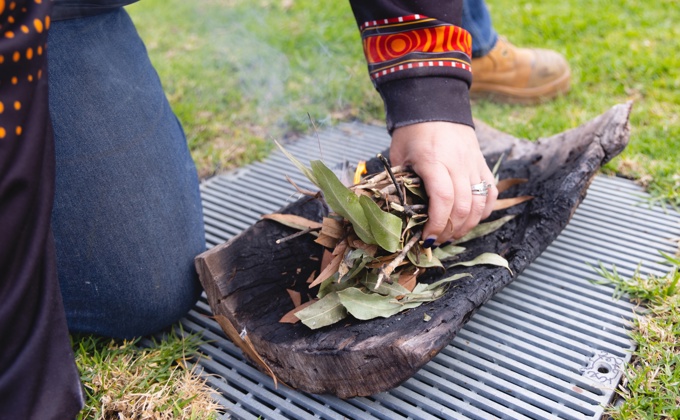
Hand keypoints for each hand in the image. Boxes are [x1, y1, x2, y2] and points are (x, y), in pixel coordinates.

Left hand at [390, 121, 497, 245]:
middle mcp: (458, 163)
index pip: (442, 198)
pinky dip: (483, 211)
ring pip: (479, 203)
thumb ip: (401, 182)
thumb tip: (403, 213)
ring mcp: (473, 163)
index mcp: (433, 160)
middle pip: (463, 206)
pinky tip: (471, 220)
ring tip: (452, 234)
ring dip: (467, 225)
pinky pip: (490, 193)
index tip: (428, 238)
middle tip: (437, 240)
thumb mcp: (399, 155)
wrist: (436, 104)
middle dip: (450, 230)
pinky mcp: (483, 163)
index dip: (437, 223)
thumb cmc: (412, 131)